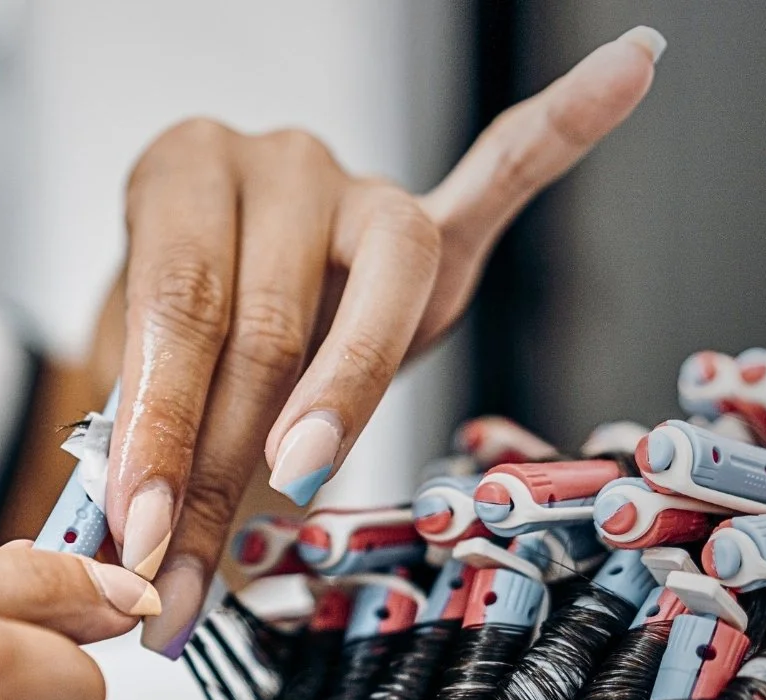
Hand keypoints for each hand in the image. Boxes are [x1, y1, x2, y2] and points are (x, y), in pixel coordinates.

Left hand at [99, 27, 665, 653]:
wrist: (217, 299)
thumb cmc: (181, 337)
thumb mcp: (139, 377)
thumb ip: (152, 445)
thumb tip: (147, 557)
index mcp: (178, 178)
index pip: (175, 306)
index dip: (161, 426)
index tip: (143, 529)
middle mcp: (272, 165)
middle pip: (266, 316)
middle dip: (223, 458)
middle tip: (189, 558)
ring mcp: (357, 187)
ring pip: (374, 293)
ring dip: (337, 402)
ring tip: (301, 469)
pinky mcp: (431, 223)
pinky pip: (504, 171)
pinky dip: (561, 131)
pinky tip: (626, 74)